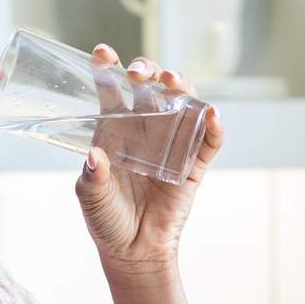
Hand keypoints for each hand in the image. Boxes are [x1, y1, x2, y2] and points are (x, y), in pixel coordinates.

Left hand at [74, 44, 225, 275]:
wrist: (134, 250)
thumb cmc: (106, 219)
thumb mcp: (91, 198)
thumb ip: (92, 179)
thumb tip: (96, 157)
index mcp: (115, 129)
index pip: (112, 89)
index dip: (108, 67)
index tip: (101, 53)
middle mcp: (145, 128)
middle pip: (151, 87)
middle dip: (146, 70)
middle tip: (137, 73)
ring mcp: (172, 142)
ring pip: (183, 102)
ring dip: (181, 86)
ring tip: (173, 81)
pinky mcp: (194, 163)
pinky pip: (209, 140)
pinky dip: (214, 126)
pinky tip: (210, 115)